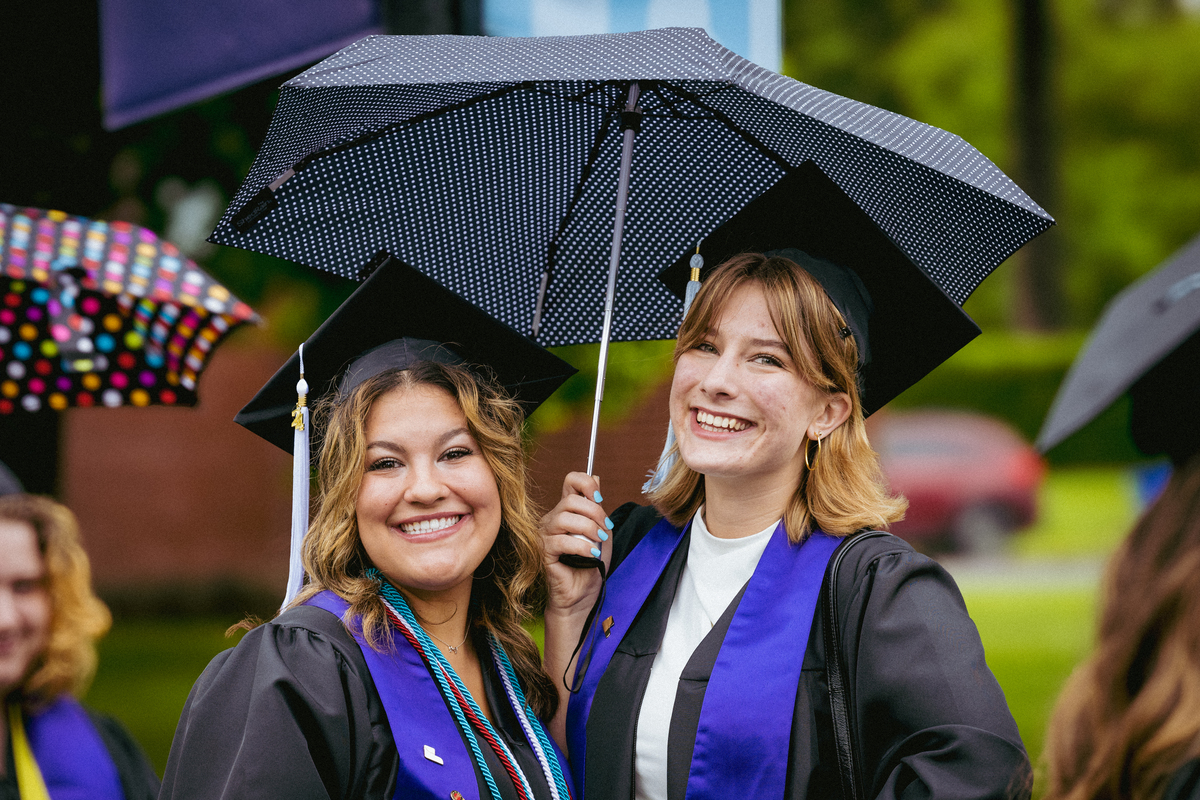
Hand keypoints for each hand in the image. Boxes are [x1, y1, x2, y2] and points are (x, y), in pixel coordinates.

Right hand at [540, 472, 611, 615]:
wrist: (582, 595)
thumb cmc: (590, 565)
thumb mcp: (601, 531)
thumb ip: (597, 507)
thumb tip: (596, 477)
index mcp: (566, 510)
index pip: (570, 481)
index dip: (586, 483)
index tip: (599, 498)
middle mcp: (552, 519)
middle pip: (570, 499)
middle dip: (594, 512)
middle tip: (605, 528)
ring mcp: (545, 535)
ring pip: (565, 518)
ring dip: (588, 529)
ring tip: (599, 543)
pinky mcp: (543, 552)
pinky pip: (561, 541)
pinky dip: (582, 547)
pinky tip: (592, 554)